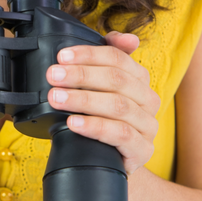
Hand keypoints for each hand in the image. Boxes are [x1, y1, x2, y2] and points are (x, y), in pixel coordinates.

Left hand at [45, 31, 159, 176]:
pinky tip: (74, 123)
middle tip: (53, 76)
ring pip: (118, 106)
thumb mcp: (101, 91)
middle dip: (82, 75)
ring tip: (57, 98)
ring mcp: (148, 126)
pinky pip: (121, 134)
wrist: (111, 163)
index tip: (62, 56)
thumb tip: (127, 37)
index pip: (119, 58)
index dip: (90, 55)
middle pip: (118, 80)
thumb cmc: (103, 122)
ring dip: (83, 100)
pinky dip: (95, 126)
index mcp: (140, 80)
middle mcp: (148, 100)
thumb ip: (108, 62)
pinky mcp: (142, 150)